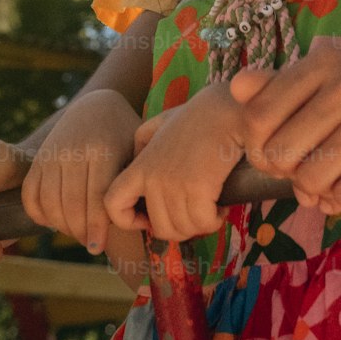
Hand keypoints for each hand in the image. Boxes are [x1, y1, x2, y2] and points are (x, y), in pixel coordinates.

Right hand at [20, 89, 141, 253]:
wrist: (96, 105)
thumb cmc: (124, 134)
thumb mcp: (136, 148)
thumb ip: (136, 181)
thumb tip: (141, 221)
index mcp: (103, 149)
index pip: (96, 198)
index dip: (96, 227)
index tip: (98, 247)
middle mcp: (74, 150)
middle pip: (72, 205)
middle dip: (81, 232)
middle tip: (91, 243)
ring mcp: (52, 153)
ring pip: (49, 203)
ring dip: (62, 226)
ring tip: (78, 232)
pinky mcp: (38, 157)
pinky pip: (30, 194)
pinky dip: (39, 214)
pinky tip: (56, 220)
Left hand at [104, 84, 243, 243]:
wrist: (227, 110)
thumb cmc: (200, 116)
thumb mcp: (161, 122)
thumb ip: (143, 142)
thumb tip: (137, 160)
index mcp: (142, 166)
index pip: (113, 204)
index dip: (127, 220)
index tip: (149, 219)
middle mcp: (154, 179)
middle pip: (160, 228)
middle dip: (180, 228)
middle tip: (195, 213)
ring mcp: (174, 185)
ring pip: (183, 229)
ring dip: (199, 225)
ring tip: (210, 208)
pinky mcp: (198, 188)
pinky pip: (203, 223)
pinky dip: (214, 221)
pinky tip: (220, 208)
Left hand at [228, 47, 340, 217]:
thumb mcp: (319, 95)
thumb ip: (274, 91)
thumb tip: (237, 84)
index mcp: (326, 61)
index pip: (257, 115)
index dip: (258, 147)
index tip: (278, 152)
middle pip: (281, 151)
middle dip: (288, 172)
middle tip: (309, 168)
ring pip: (311, 177)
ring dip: (317, 189)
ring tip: (333, 178)